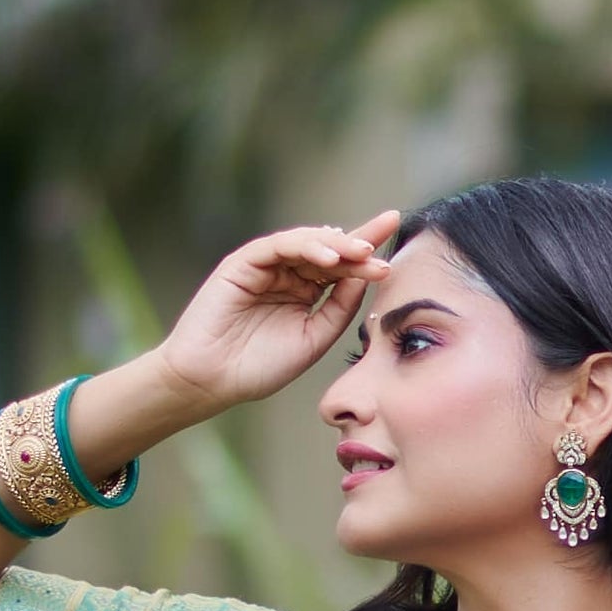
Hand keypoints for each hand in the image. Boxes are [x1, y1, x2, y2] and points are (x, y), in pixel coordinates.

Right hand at [152, 213, 404, 418]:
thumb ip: (339, 307)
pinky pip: (278, 246)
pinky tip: (328, 256)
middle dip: (360, 240)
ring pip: (307, 242)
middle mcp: (288, 275)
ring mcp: (266, 267)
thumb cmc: (260, 366)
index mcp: (306, 292)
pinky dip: (304, 246)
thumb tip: (364, 277)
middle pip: (329, 248)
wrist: (213, 380)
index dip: (368, 253)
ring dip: (336, 243)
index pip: (342, 267)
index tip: (398, 237)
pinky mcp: (243, 263)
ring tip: (361, 251)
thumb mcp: (315, 337)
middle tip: (387, 230)